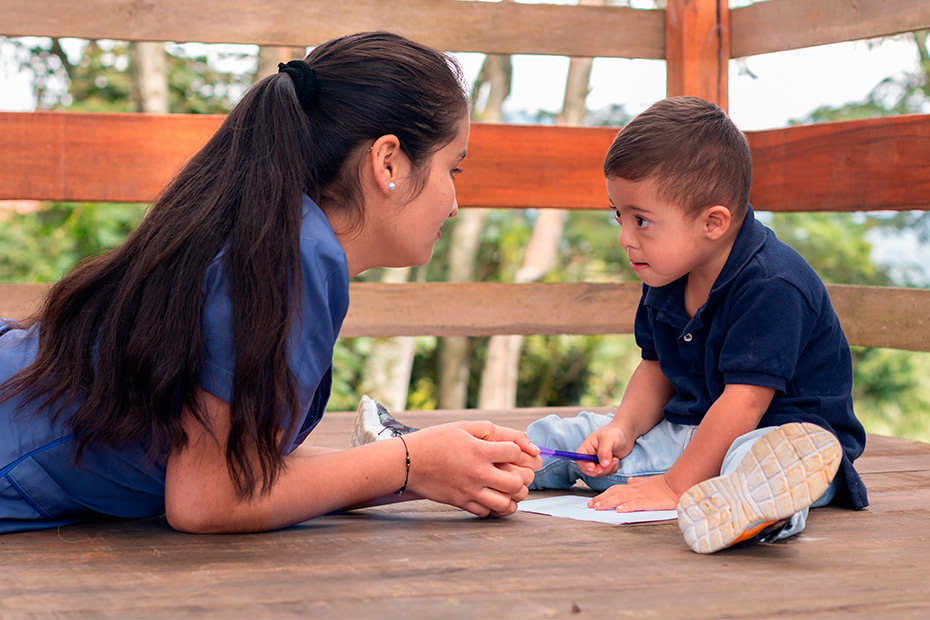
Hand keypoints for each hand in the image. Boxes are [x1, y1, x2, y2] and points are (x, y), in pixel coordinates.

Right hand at [403, 421, 542, 517]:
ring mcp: (470, 490)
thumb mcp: (463, 427)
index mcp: (479, 450)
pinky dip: (495, 508)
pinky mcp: (461, 502)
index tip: (510, 452)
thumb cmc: (435, 441)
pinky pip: (487, 513)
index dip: (518, 451)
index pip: (515, 453)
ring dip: (512, 496)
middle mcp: (477, 472)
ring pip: (505, 503)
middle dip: (521, 477)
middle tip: (516, 473)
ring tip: (507, 489)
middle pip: (516, 482)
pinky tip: (493, 497)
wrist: (408, 462)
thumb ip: (491, 430)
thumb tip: (520, 441)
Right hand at [574, 422, 636, 476]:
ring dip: (608, 469)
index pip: (579, 458)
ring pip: (598, 472)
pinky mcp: (606, 464)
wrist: (626, 434)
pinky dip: (612, 469)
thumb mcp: (608, 439)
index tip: (593, 467)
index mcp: (587, 447)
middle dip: (598, 470)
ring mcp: (598, 461)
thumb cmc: (615, 432)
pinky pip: (606, 472)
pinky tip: (616, 460)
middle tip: (606, 466)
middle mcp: (591, 455)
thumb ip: (604, 451)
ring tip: (615, 459)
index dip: (584, 465)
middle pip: (587, 469)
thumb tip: (603, 464)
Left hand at [587, 474, 677, 511]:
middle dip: (601, 499)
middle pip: (614, 493)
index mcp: (633, 487)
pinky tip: (619, 510)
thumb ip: (637, 482)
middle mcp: (634, 490)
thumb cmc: (662, 484)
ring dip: (608, 502)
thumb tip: (629, 481)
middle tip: (590, 505)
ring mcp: (640, 495)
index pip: (614, 490)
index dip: (603, 495)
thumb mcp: (647, 481)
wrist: (675, 484)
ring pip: (620, 498)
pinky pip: (635, 504)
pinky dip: (626, 506)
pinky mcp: (648, 502)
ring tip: (598, 507)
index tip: (594, 500)